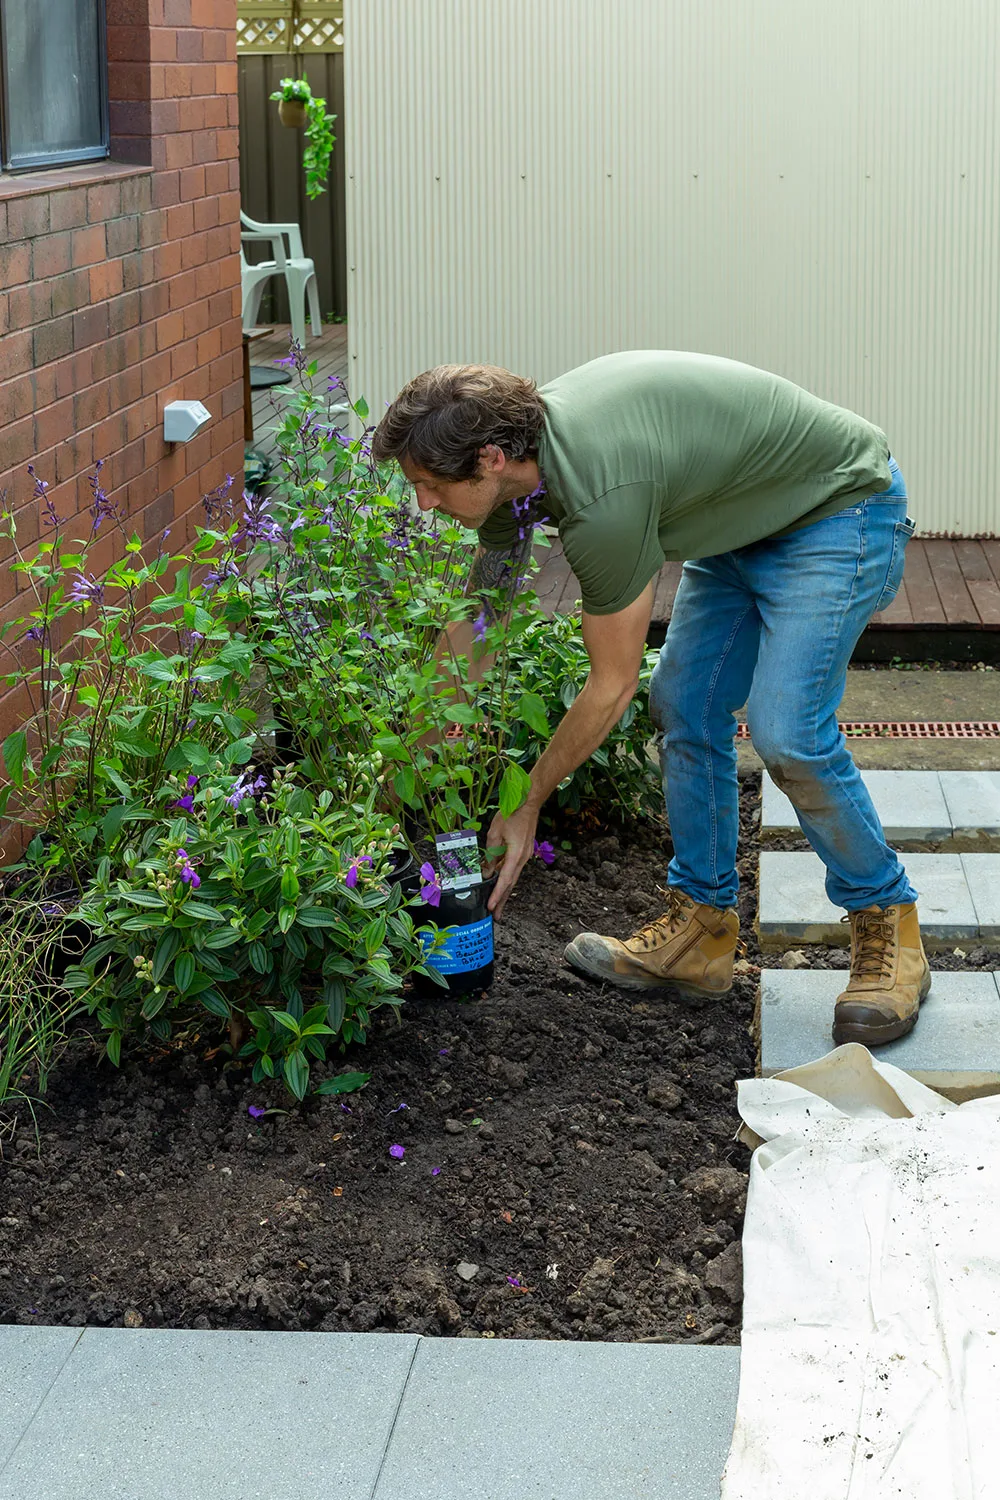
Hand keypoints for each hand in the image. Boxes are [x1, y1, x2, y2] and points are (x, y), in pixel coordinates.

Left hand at [484, 802, 538, 919]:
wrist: (528, 803)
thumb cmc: (512, 814)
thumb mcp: (494, 834)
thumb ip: (490, 854)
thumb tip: (487, 870)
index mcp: (515, 856)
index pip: (504, 880)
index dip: (496, 895)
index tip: (490, 907)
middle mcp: (521, 859)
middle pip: (510, 884)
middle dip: (501, 900)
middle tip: (495, 915)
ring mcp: (523, 856)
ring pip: (511, 877)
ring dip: (503, 891)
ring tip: (496, 904)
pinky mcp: (521, 852)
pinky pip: (512, 868)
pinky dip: (505, 877)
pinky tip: (497, 882)